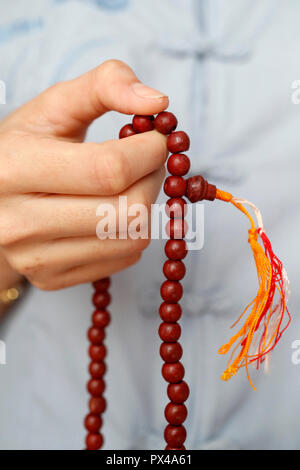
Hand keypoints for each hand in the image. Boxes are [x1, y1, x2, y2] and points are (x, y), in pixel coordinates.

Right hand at [0, 60, 168, 289]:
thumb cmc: (29, 146)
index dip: (149, 152)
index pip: (109, 170)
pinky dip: (132, 233)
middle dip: (153, 180)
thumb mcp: (56, 105)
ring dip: (147, 207)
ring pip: (130, 240)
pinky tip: (114, 213)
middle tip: (148, 162)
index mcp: (15, 168)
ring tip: (131, 185)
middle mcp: (18, 222)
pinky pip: (121, 259)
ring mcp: (33, 257)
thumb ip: (106, 85)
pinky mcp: (49, 278)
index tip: (156, 139)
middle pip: (126, 212)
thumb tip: (158, 102)